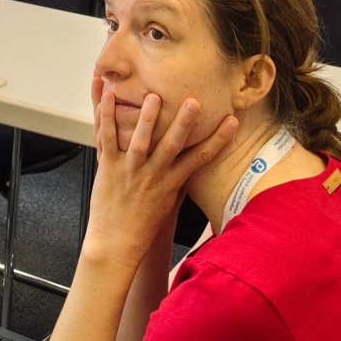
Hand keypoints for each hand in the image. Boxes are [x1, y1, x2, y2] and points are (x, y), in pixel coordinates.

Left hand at [83, 78, 237, 273]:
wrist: (116, 244)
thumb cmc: (144, 224)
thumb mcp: (168, 203)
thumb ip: (178, 180)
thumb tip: (192, 161)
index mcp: (171, 183)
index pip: (200, 158)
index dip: (219, 140)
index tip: (233, 121)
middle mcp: (153, 175)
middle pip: (172, 145)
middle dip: (184, 123)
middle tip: (194, 102)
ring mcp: (130, 170)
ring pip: (140, 140)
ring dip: (147, 117)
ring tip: (153, 96)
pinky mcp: (108, 167)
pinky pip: (107, 138)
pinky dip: (107, 116)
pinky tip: (108, 96)